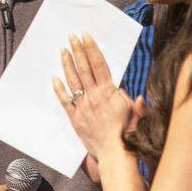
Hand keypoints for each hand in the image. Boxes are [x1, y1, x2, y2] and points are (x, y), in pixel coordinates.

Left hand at [53, 34, 139, 170]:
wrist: (114, 154)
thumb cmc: (128, 135)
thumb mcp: (137, 116)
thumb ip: (136, 104)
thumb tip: (136, 97)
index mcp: (110, 92)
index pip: (99, 64)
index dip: (91, 49)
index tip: (86, 36)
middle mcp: (94, 96)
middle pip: (84, 68)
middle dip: (78, 50)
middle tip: (72, 36)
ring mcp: (83, 106)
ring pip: (73, 80)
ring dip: (67, 64)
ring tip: (63, 50)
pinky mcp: (75, 117)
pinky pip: (64, 100)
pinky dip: (58, 88)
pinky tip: (54, 77)